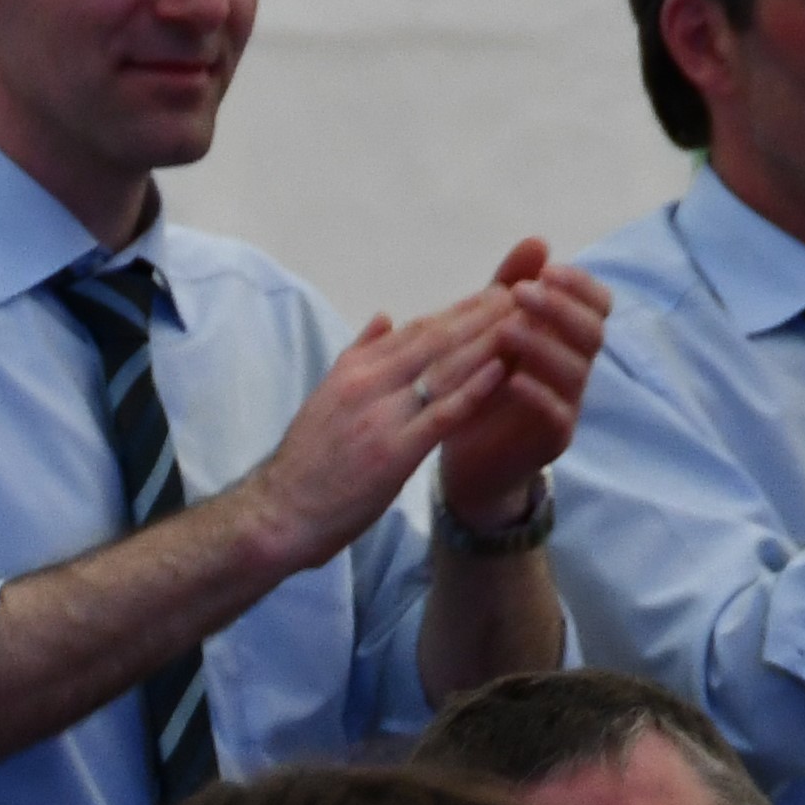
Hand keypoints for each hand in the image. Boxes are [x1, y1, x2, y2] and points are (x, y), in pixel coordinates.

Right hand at [243, 286, 523, 577]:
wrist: (278, 514)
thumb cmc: (305, 463)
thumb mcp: (326, 396)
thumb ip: (358, 354)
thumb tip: (383, 316)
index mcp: (356, 369)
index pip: (418, 329)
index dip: (461, 309)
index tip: (498, 291)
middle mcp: (368, 383)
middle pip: (437, 337)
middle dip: (483, 312)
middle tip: (526, 290)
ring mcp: (381, 416)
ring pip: (443, 367)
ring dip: (488, 339)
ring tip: (526, 317)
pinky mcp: (393, 452)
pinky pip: (441, 413)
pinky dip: (473, 388)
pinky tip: (502, 369)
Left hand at [435, 241, 610, 524]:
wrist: (461, 454)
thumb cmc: (479, 384)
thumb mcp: (488, 330)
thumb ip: (509, 288)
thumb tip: (538, 241)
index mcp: (565, 339)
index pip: (597, 304)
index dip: (579, 285)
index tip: (546, 271)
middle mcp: (574, 369)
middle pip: (593, 333)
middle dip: (560, 308)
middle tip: (522, 293)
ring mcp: (567, 406)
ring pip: (576, 370)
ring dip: (544, 345)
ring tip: (507, 331)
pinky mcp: (551, 440)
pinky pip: (557, 413)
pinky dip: (538, 392)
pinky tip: (512, 378)